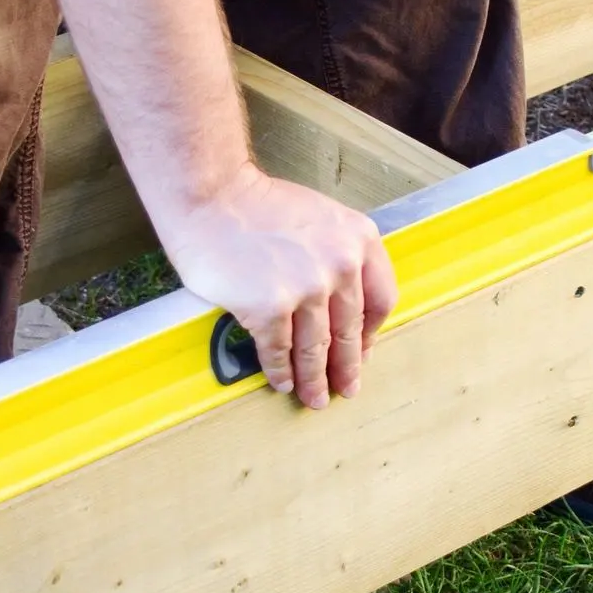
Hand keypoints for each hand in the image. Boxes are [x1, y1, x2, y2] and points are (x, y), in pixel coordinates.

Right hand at [159, 164, 398, 409]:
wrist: (212, 195)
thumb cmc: (257, 203)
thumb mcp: (321, 217)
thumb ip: (338, 253)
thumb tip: (338, 302)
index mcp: (359, 239)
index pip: (380, 300)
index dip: (371, 333)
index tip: (363, 351)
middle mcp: (340, 266)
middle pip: (349, 331)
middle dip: (347, 367)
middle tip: (346, 389)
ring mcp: (306, 289)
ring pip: (316, 348)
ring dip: (314, 379)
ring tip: (314, 397)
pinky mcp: (269, 309)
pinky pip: (279, 350)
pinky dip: (280, 371)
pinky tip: (280, 381)